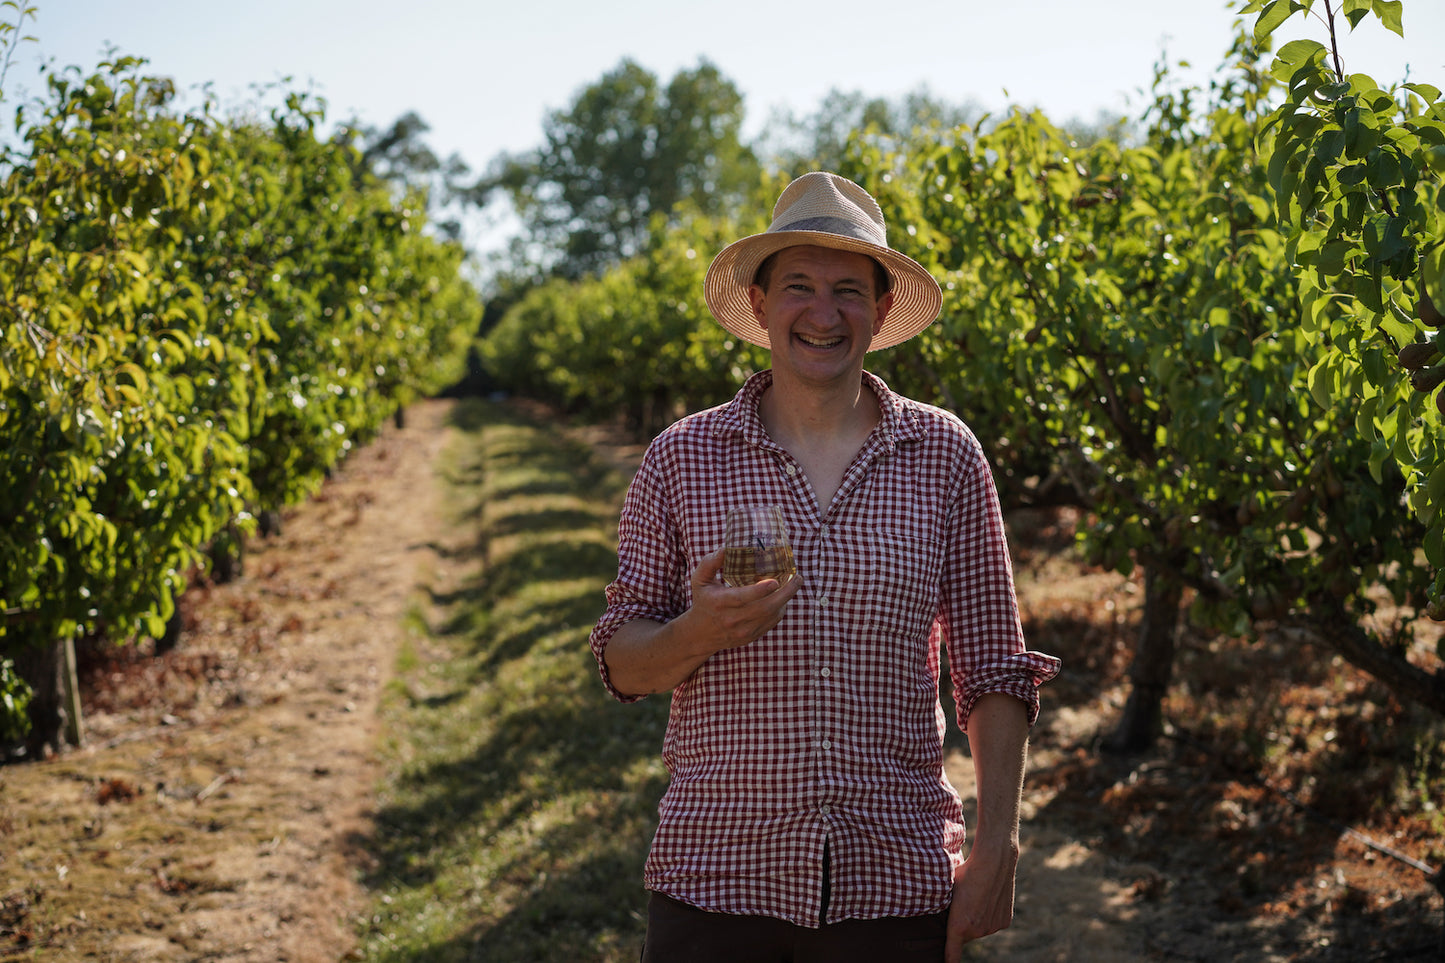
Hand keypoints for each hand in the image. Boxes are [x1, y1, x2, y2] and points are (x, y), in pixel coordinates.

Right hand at [685, 550, 800, 652]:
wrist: (701, 634)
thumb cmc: (703, 600)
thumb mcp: (700, 579)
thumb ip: (711, 562)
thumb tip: (726, 548)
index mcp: (720, 603)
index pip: (742, 598)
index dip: (759, 591)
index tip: (774, 581)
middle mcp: (732, 619)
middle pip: (765, 608)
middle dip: (785, 593)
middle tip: (797, 578)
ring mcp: (743, 630)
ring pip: (772, 616)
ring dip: (786, 599)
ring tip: (794, 583)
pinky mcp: (751, 636)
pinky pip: (772, 622)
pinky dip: (780, 609)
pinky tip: (783, 597)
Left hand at [944, 840, 1018, 960]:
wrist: (993, 863)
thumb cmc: (965, 873)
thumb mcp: (947, 889)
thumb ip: (944, 907)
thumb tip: (934, 910)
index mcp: (958, 926)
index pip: (952, 955)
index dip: (948, 961)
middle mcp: (976, 932)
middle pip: (966, 935)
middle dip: (963, 925)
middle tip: (964, 903)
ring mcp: (992, 928)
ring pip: (980, 929)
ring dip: (977, 919)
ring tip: (977, 897)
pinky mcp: (1004, 922)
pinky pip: (993, 923)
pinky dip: (990, 915)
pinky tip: (989, 897)